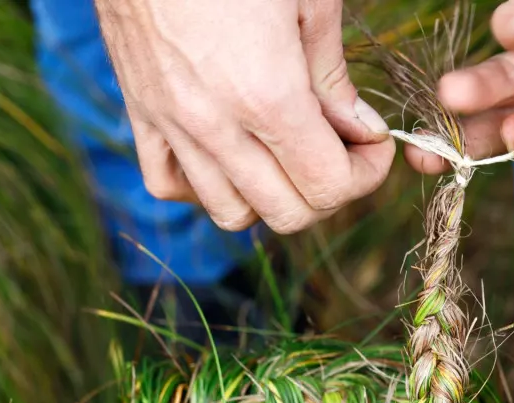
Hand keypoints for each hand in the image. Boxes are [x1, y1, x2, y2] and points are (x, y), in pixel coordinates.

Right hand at [95, 0, 394, 232]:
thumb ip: (334, 77)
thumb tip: (359, 130)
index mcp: (267, 95)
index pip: (329, 187)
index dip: (365, 175)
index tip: (373, 145)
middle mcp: (216, 126)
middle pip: (287, 213)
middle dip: (327, 192)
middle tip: (339, 150)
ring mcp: (172, 124)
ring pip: (231, 213)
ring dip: (270, 197)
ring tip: (285, 155)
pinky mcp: (140, 112)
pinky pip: (168, 185)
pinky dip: (204, 186)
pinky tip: (228, 156)